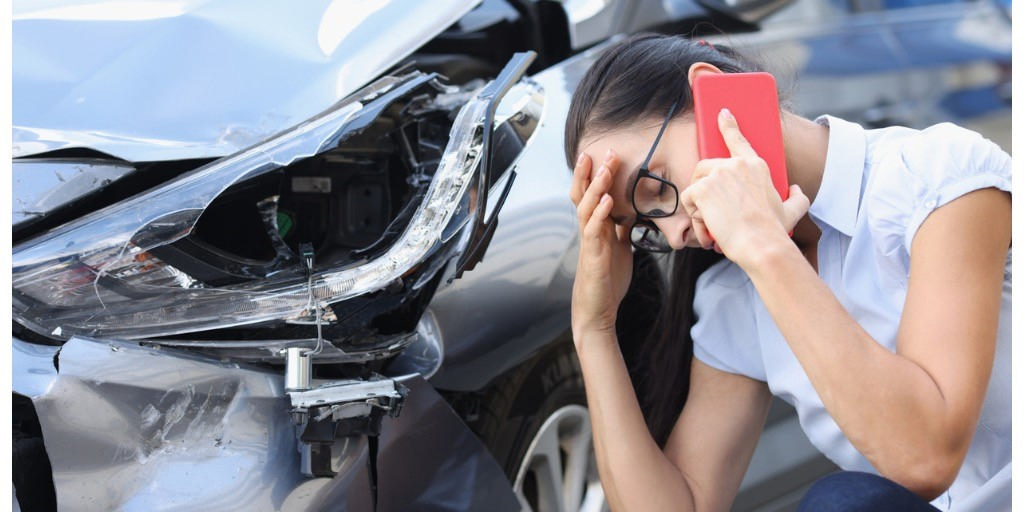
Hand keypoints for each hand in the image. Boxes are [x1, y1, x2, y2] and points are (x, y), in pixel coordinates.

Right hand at [569, 150, 633, 338]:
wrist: (598, 309)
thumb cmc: (607, 279)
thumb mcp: (618, 247)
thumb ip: (621, 228)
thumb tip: (632, 212)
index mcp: (595, 227)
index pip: (589, 193)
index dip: (593, 174)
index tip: (603, 154)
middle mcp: (588, 230)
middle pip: (583, 194)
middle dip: (592, 172)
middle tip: (604, 151)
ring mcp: (589, 242)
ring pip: (586, 207)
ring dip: (596, 186)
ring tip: (605, 168)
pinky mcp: (593, 256)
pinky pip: (593, 230)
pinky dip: (600, 213)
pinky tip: (607, 201)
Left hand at [680, 109, 808, 266]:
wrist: (762, 244)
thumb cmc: (774, 230)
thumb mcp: (793, 211)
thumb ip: (797, 197)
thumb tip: (797, 190)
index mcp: (756, 166)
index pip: (738, 139)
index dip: (728, 125)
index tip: (722, 113)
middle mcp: (736, 164)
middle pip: (706, 167)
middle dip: (704, 188)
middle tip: (714, 210)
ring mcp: (718, 174)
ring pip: (695, 183)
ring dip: (699, 203)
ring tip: (714, 220)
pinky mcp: (703, 188)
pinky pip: (688, 198)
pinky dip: (694, 214)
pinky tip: (708, 224)